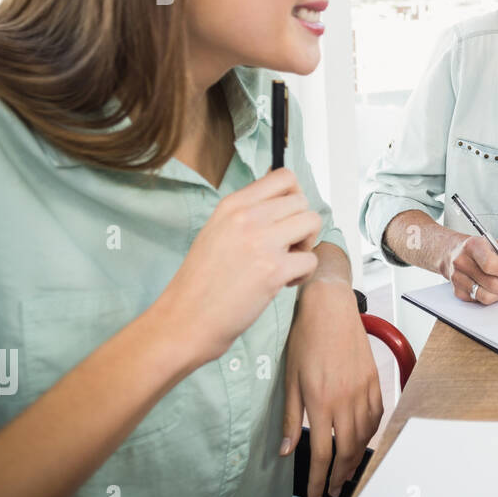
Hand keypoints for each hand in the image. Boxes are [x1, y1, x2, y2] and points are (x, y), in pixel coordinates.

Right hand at [159, 167, 321, 363]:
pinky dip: (303, 274)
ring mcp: (261, 242)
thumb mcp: (217, 230)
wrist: (185, 319)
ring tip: (286, 262)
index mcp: (233, 205)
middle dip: (301, 224)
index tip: (287, 217)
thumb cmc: (200, 281)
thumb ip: (247, 213)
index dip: (294, 196)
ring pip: (312, 223)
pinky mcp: (273, 270)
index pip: (283, 177)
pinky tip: (282, 283)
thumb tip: (282, 200)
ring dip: (306, 245)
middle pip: (302, 201)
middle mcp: (247, 217)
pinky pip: (311, 259)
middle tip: (285, 247)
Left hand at [280, 280, 383, 496]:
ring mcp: (363, 390)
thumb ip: (289, 417)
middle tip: (332, 491)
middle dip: (338, 476)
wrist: (330, 308)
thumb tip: (286, 449)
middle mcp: (345, 400)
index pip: (321, 453)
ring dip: (355, 459)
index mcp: (320, 402)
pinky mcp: (374, 380)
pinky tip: (362, 441)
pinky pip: (377, 416)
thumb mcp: (289, 379)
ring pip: (364, 437)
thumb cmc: (306, 338)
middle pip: (346, 451)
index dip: (318, 480)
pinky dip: (370, 434)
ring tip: (345, 472)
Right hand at [442, 235, 497, 305]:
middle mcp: (462, 262)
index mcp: (473, 246)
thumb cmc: (480, 249)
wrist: (453, 252)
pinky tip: (495, 288)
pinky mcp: (458, 292)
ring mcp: (458, 278)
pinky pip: (480, 301)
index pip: (490, 264)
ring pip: (486, 296)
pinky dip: (493, 297)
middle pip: (491, 283)